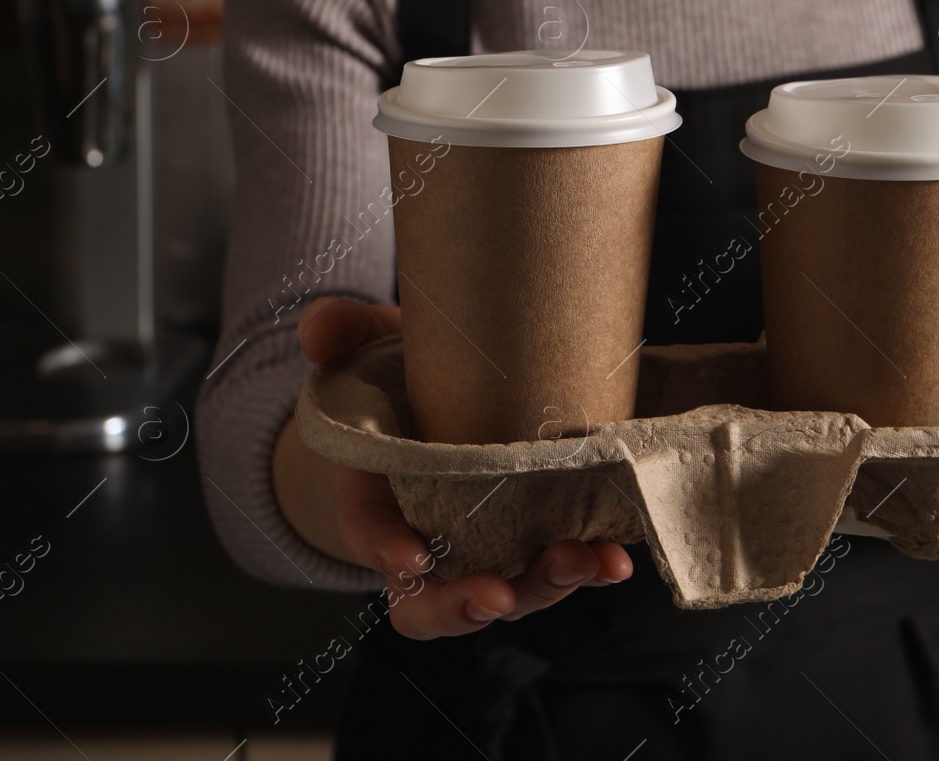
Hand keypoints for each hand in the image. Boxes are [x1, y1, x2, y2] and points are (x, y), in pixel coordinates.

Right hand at [293, 296, 633, 639]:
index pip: (371, 538)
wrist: (446, 395)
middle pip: (436, 603)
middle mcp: (431, 541)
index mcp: (376, 499)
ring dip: (546, 587)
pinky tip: (617, 557)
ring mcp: (488, 549)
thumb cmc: (398, 378)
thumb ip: (338, 332)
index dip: (388, 553)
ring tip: (585, 562)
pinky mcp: (538, 539)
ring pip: (509, 593)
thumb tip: (320, 333)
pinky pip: (561, 568)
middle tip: (502, 593)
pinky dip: (591, 568)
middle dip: (468, 605)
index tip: (415, 556)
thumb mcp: (367, 347)